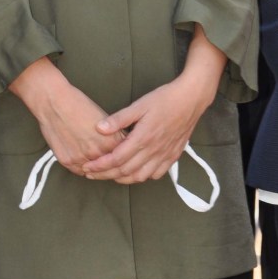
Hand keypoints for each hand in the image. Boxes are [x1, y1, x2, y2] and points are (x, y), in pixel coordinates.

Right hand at [9, 57, 121, 173]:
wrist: (54, 102)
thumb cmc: (78, 104)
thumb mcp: (104, 118)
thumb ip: (113, 135)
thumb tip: (119, 145)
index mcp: (110, 141)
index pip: (123, 156)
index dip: (122, 155)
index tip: (120, 155)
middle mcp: (97, 152)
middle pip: (109, 167)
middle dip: (109, 163)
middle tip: (107, 160)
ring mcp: (81, 158)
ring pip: (94, 172)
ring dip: (95, 168)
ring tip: (94, 161)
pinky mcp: (67, 161)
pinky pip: (79, 171)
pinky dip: (82, 168)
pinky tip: (83, 160)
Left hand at [79, 78, 207, 182]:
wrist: (191, 99)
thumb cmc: (164, 99)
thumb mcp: (139, 105)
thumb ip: (119, 119)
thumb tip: (99, 128)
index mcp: (142, 138)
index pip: (116, 159)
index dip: (99, 166)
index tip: (86, 168)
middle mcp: (153, 150)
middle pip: (125, 171)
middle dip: (105, 175)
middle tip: (90, 174)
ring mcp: (164, 155)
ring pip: (140, 176)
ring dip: (122, 179)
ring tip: (108, 176)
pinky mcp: (173, 156)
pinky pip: (156, 174)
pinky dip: (143, 177)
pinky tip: (135, 173)